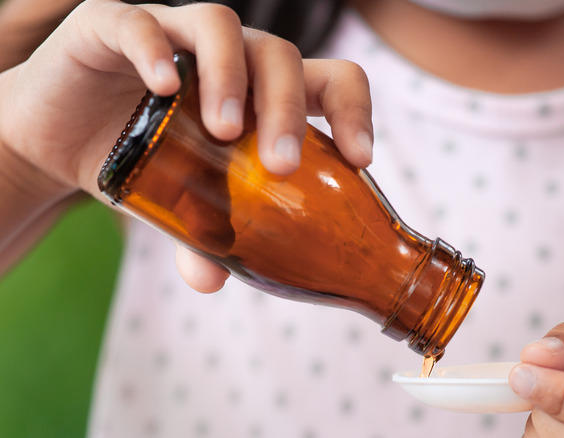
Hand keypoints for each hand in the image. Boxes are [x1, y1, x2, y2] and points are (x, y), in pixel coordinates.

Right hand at [0, 0, 372, 290]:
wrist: (58, 140)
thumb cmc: (140, 164)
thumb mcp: (181, 205)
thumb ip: (202, 235)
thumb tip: (211, 281)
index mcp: (262, 94)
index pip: (330, 82)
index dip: (353, 111)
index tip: (359, 158)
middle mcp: (228, 57)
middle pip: (281, 57)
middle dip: (289, 109)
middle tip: (282, 165)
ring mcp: (174, 34)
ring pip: (222, 27)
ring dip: (231, 77)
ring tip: (224, 131)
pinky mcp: (112, 26)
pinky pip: (140, 23)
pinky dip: (155, 50)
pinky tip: (163, 87)